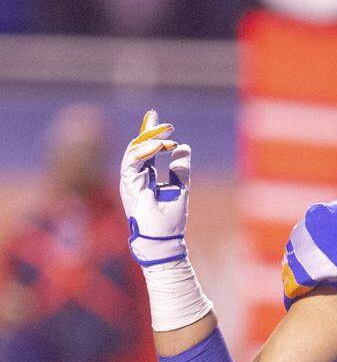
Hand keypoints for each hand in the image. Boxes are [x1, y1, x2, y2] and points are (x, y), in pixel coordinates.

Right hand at [119, 110, 190, 265]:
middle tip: (162, 121)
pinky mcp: (129, 186)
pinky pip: (132, 162)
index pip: (147, 151)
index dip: (153, 135)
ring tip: (166, 135)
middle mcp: (135, 177)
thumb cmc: (170, 220)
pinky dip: (145, 151)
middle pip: (138, 147)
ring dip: (149, 140)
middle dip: (148, 131)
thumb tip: (183, 148)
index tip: (166, 125)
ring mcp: (129, 181)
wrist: (163, 240)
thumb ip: (180, 169)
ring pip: (133, 152)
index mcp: (145, 177)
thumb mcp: (180, 188)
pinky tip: (159, 145)